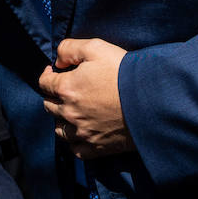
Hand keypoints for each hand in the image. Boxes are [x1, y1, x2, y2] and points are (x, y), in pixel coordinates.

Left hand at [39, 38, 133, 158]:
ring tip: (71, 112)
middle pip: (49, 106)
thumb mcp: (96, 48)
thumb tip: (57, 60)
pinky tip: (81, 133)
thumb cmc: (124, 72)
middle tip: (66, 90)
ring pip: (59, 130)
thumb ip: (69, 49)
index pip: (44, 83)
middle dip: (54, 96)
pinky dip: (75, 142)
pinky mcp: (97, 147)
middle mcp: (70, 113)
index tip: (55, 71)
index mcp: (67, 89)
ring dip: (61, 119)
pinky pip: (76, 150)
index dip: (48, 75)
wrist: (153, 100)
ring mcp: (83, 133)